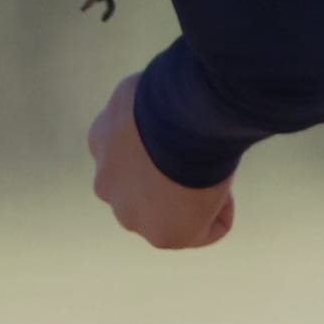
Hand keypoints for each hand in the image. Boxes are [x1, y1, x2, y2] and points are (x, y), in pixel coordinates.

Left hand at [86, 72, 235, 248]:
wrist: (180, 116)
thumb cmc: (172, 92)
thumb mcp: (150, 87)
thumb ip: (150, 102)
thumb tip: (168, 96)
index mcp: (101, 140)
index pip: (132, 153)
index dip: (168, 140)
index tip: (188, 126)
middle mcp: (106, 182)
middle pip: (147, 188)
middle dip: (172, 176)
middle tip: (201, 149)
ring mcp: (130, 214)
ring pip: (171, 212)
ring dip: (193, 197)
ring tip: (212, 169)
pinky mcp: (163, 236)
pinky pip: (204, 231)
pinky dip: (219, 213)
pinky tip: (222, 186)